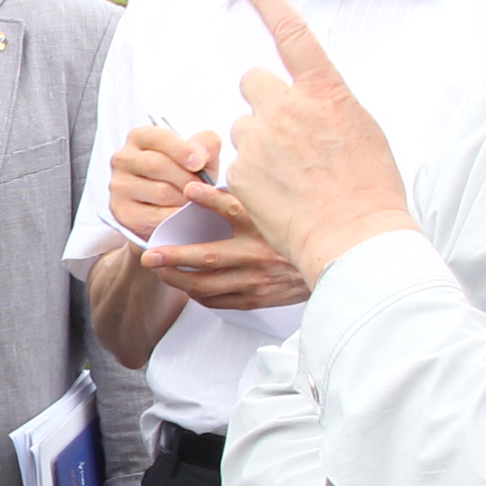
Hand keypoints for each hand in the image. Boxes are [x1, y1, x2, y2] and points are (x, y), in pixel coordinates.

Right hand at [107, 125, 226, 242]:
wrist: (169, 209)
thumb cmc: (184, 176)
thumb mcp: (199, 156)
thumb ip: (206, 144)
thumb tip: (202, 154)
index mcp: (140, 138)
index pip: (159, 138)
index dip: (181, 150)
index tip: (199, 163)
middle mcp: (123, 159)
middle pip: (158, 165)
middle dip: (187, 179)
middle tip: (204, 189)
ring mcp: (119, 186)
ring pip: (160, 192)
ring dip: (184, 199)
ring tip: (195, 201)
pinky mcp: (122, 212)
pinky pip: (155, 216)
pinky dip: (176, 216)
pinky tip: (184, 215)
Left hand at [140, 184, 314, 312]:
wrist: (335, 268)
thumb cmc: (300, 236)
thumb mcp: (280, 212)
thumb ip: (251, 199)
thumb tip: (219, 185)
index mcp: (264, 227)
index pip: (234, 208)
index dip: (209, 199)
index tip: (188, 190)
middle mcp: (259, 254)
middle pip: (209, 257)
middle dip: (175, 257)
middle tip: (150, 256)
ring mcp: (257, 280)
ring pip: (208, 285)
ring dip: (180, 280)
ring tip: (160, 272)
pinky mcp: (258, 298)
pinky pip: (220, 301)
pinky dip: (200, 295)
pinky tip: (188, 288)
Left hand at [221, 0, 419, 280]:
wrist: (355, 237)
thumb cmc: (368, 187)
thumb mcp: (360, 130)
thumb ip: (326, 105)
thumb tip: (306, 98)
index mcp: (325, 91)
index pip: (291, 32)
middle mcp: (288, 106)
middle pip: (253, 83)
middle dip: (263, 101)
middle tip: (287, 135)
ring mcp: (261, 138)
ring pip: (244, 127)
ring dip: (259, 143)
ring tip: (291, 178)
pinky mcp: (241, 171)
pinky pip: (238, 164)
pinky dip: (252, 178)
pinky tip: (279, 197)